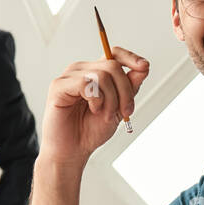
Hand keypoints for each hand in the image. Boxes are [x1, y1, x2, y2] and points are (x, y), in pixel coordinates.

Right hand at [39, 47, 148, 166]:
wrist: (73, 151)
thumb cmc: (91, 131)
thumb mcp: (119, 108)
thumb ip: (129, 88)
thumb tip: (143, 67)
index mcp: (95, 73)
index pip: (114, 53)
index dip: (131, 58)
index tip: (144, 68)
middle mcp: (81, 70)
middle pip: (113, 65)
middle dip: (126, 90)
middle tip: (126, 112)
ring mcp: (69, 76)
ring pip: (103, 75)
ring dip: (112, 99)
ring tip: (106, 115)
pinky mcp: (59, 86)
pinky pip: (87, 83)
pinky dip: (96, 99)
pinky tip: (93, 110)